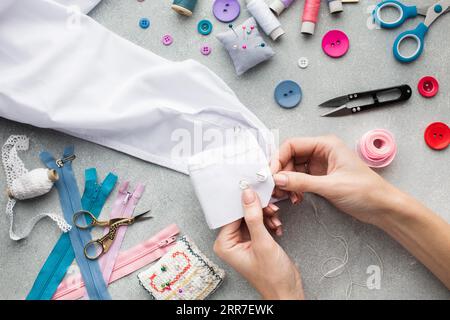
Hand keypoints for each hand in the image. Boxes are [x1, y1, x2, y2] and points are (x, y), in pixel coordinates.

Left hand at [214, 188, 303, 299]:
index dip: (243, 202)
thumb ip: (254, 217)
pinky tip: (276, 227)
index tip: (254, 190)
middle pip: (242, 214)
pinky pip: (259, 223)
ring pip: (252, 216)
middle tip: (270, 206)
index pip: (231, 214)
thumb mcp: (262, 243)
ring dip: (266, 215)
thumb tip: (247, 195)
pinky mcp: (254, 240)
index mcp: (224, 244)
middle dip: (258, 209)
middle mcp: (231, 242)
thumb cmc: (271, 276)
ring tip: (275, 219)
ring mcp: (242, 241)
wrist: (286, 290)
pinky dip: (269, 222)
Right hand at [270, 135, 400, 224]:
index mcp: (326, 145)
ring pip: (292, 169)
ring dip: (287, 182)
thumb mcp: (331, 186)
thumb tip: (278, 178)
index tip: (270, 173)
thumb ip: (302, 182)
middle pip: (290, 157)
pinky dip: (294, 188)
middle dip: (281, 172)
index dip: (278, 158)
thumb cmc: (366, 191)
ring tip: (287, 195)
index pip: (292, 145)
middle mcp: (321, 152)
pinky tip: (296, 198)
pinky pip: (299, 179)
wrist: (382, 207)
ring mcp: (320, 165)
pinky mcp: (320, 178)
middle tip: (275, 187)